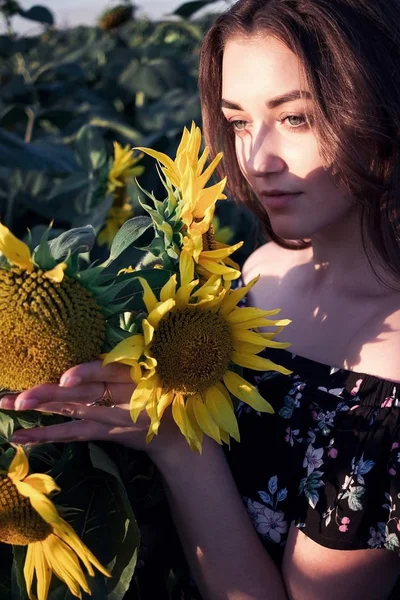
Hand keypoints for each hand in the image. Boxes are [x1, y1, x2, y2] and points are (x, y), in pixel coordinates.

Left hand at [1, 360, 190, 466]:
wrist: (174, 437)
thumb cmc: (164, 390)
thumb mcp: (157, 371)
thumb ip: (131, 358)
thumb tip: (107, 330)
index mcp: (134, 376)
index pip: (108, 373)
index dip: (87, 375)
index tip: (64, 377)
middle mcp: (119, 399)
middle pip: (80, 395)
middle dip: (48, 395)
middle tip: (16, 398)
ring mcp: (108, 419)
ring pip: (70, 412)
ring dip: (38, 409)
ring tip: (7, 405)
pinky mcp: (102, 433)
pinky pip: (71, 434)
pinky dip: (45, 435)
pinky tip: (19, 436)